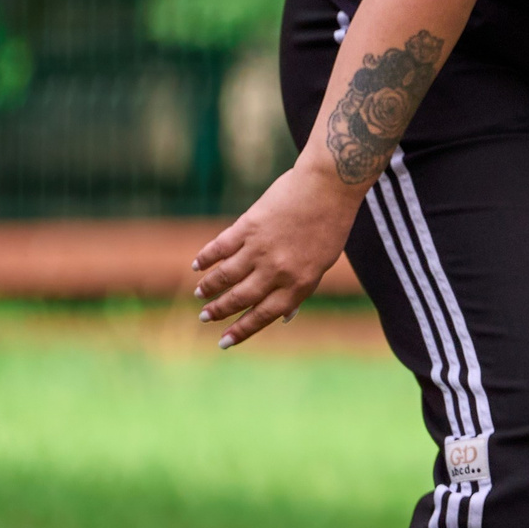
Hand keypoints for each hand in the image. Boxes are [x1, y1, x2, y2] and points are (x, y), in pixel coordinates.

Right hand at [191, 161, 359, 348]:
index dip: (241, 330)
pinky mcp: (248, 227)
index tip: (223, 342)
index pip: (264, 315)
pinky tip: (198, 265)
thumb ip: (301, 289)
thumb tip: (285, 317)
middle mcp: (278, 270)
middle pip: (240, 298)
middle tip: (204, 317)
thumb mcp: (323, 263)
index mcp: (299, 283)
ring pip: (225, 275)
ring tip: (199, 293)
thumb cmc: (330, 225)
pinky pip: (221, 248)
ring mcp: (261, 248)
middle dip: (219, 311)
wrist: (329, 185)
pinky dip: (206, 258)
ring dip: (209, 287)